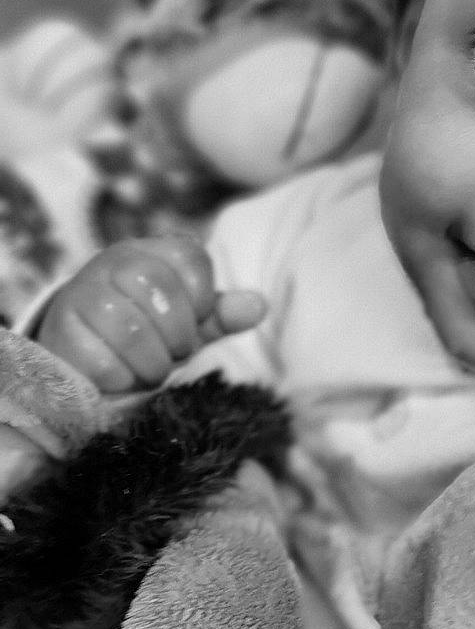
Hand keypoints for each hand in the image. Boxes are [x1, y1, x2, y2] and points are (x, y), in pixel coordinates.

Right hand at [36, 234, 266, 392]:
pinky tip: (119, 376)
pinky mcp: (61, 329)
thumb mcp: (185, 324)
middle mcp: (110, 261)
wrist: (80, 357)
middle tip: (175, 352)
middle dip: (178, 332)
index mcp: (148, 250)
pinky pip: (102, 360)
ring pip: (131, 328)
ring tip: (150, 369)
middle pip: (158, 285)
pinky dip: (122, 378)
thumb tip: (259, 306)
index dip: (202, 298)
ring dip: (152, 362)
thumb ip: (219, 314)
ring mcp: (81, 292)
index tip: (195, 321)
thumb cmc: (142, 335)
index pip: (190, 257)